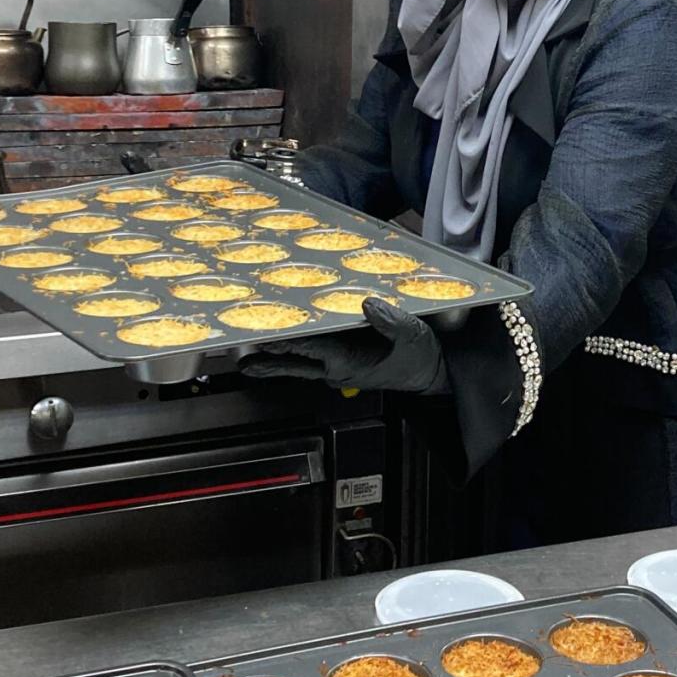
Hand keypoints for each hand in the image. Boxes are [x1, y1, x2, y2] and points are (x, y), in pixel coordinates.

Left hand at [241, 297, 447, 393]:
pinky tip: (281, 349)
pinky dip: (295, 354)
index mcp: (352, 362)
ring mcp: (340, 368)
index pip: (315, 350)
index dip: (291, 343)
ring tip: (249, 360)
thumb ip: (391, 320)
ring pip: (302, 365)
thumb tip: (367, 304)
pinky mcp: (344, 362)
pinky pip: (313, 359)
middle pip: (299, 365)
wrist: (433, 372)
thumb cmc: (422, 356)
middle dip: (271, 362)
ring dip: (277, 361)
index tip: (270, 339)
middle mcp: (341, 368)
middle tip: (243, 360)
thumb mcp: (412, 334)